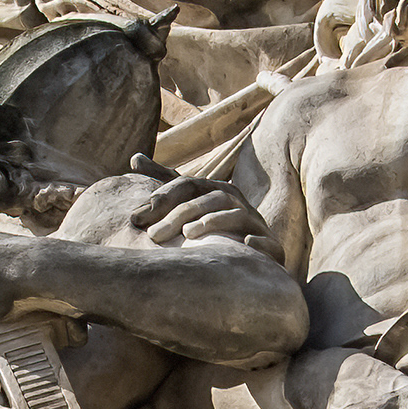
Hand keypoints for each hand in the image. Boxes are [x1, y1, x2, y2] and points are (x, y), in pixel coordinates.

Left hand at [66, 169, 271, 254]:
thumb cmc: (216, 226)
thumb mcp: (190, 203)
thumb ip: (165, 184)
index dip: (162, 198)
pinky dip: (258, 243)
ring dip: (213, 221)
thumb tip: (135, 158)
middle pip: (209, 199)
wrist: (256, 250)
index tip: (135, 218)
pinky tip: (243, 245)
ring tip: (189, 234)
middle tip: (153, 235)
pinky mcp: (273, 248)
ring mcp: (255, 223)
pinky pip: (268, 243)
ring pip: (236, 214)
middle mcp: (236, 202)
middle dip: (180, 215)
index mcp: (215, 191)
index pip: (187, 185)